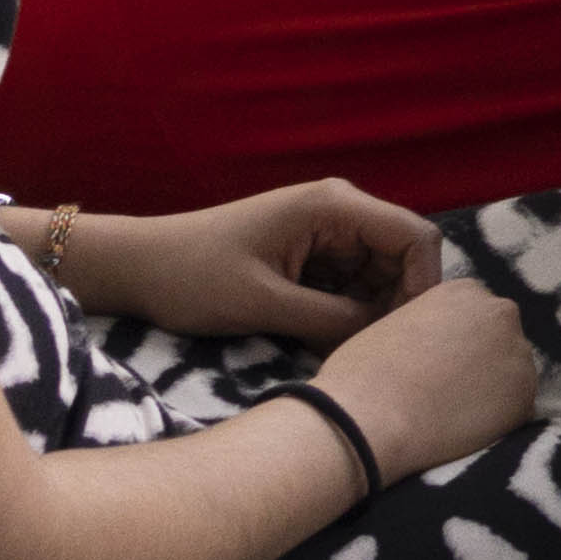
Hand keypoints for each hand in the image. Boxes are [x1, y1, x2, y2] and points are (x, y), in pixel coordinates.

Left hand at [78, 180, 449, 343]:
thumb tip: (384, 340)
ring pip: (377, 276)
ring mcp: (325, 233)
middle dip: (393, 306)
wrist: (138, 267)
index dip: (422, 288)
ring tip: (336, 349)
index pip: (415, 238)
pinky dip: (344, 313)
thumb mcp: (263, 304)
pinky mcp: (310, 254)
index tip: (401, 338)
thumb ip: (330, 319)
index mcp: (334, 206)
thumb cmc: (192, 277)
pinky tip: (320, 339)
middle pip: (401, 259)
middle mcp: (339, 211)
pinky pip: (350, 285)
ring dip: (367, 314)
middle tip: (366, 353)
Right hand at [318, 269, 556, 479]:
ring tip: (449, 413)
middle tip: (446, 390)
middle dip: (481, 362)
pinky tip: (462, 431)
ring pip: (510, 376)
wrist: (370, 417)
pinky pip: (514, 411)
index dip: (458, 343)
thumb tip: (436, 344)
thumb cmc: (363, 373)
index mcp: (465, 290)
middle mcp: (501, 314)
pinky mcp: (525, 398)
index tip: (438, 364)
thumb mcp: (393, 324)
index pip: (476, 315)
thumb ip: (429, 324)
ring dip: (490, 392)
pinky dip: (496, 423)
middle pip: (499, 340)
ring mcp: (519, 355)